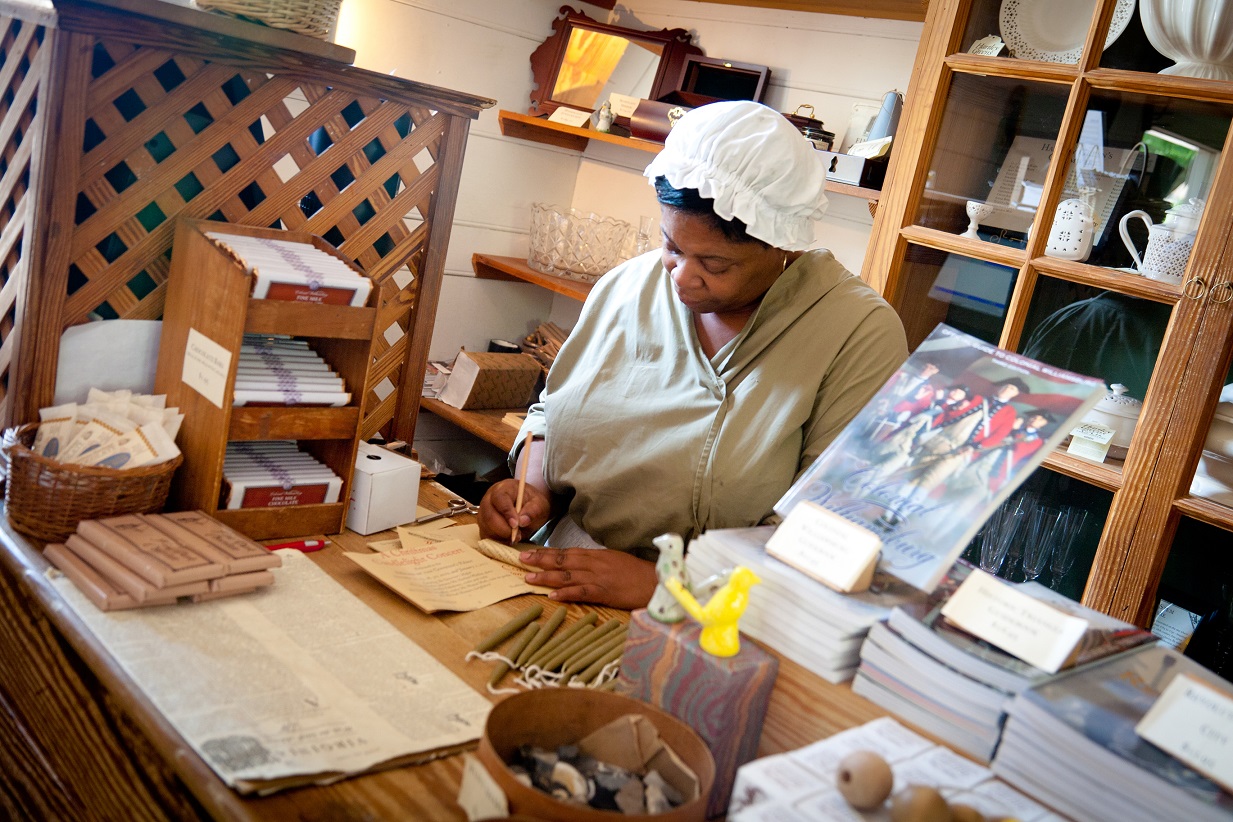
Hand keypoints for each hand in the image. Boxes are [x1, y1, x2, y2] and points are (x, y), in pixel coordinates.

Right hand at [478, 479, 550, 542]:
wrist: (527, 506)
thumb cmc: (532, 503)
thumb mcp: (539, 504)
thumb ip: (533, 511)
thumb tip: (522, 521)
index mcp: (504, 488)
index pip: (499, 498)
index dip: (506, 512)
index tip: (516, 524)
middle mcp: (489, 498)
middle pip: (489, 515)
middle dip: (504, 529)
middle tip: (517, 535)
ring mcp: (484, 512)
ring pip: (486, 527)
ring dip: (501, 536)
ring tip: (516, 536)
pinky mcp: (483, 524)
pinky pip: (486, 535)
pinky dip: (497, 540)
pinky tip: (508, 539)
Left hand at [520, 547, 657, 608]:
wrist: (656, 582)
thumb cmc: (637, 573)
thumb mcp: (615, 560)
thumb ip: (596, 561)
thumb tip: (578, 563)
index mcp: (597, 555)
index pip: (568, 552)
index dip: (548, 552)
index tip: (531, 552)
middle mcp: (595, 563)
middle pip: (563, 560)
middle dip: (541, 559)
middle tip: (522, 559)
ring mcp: (599, 577)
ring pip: (568, 575)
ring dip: (547, 576)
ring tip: (529, 577)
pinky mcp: (605, 592)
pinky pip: (582, 592)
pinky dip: (567, 593)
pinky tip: (553, 595)